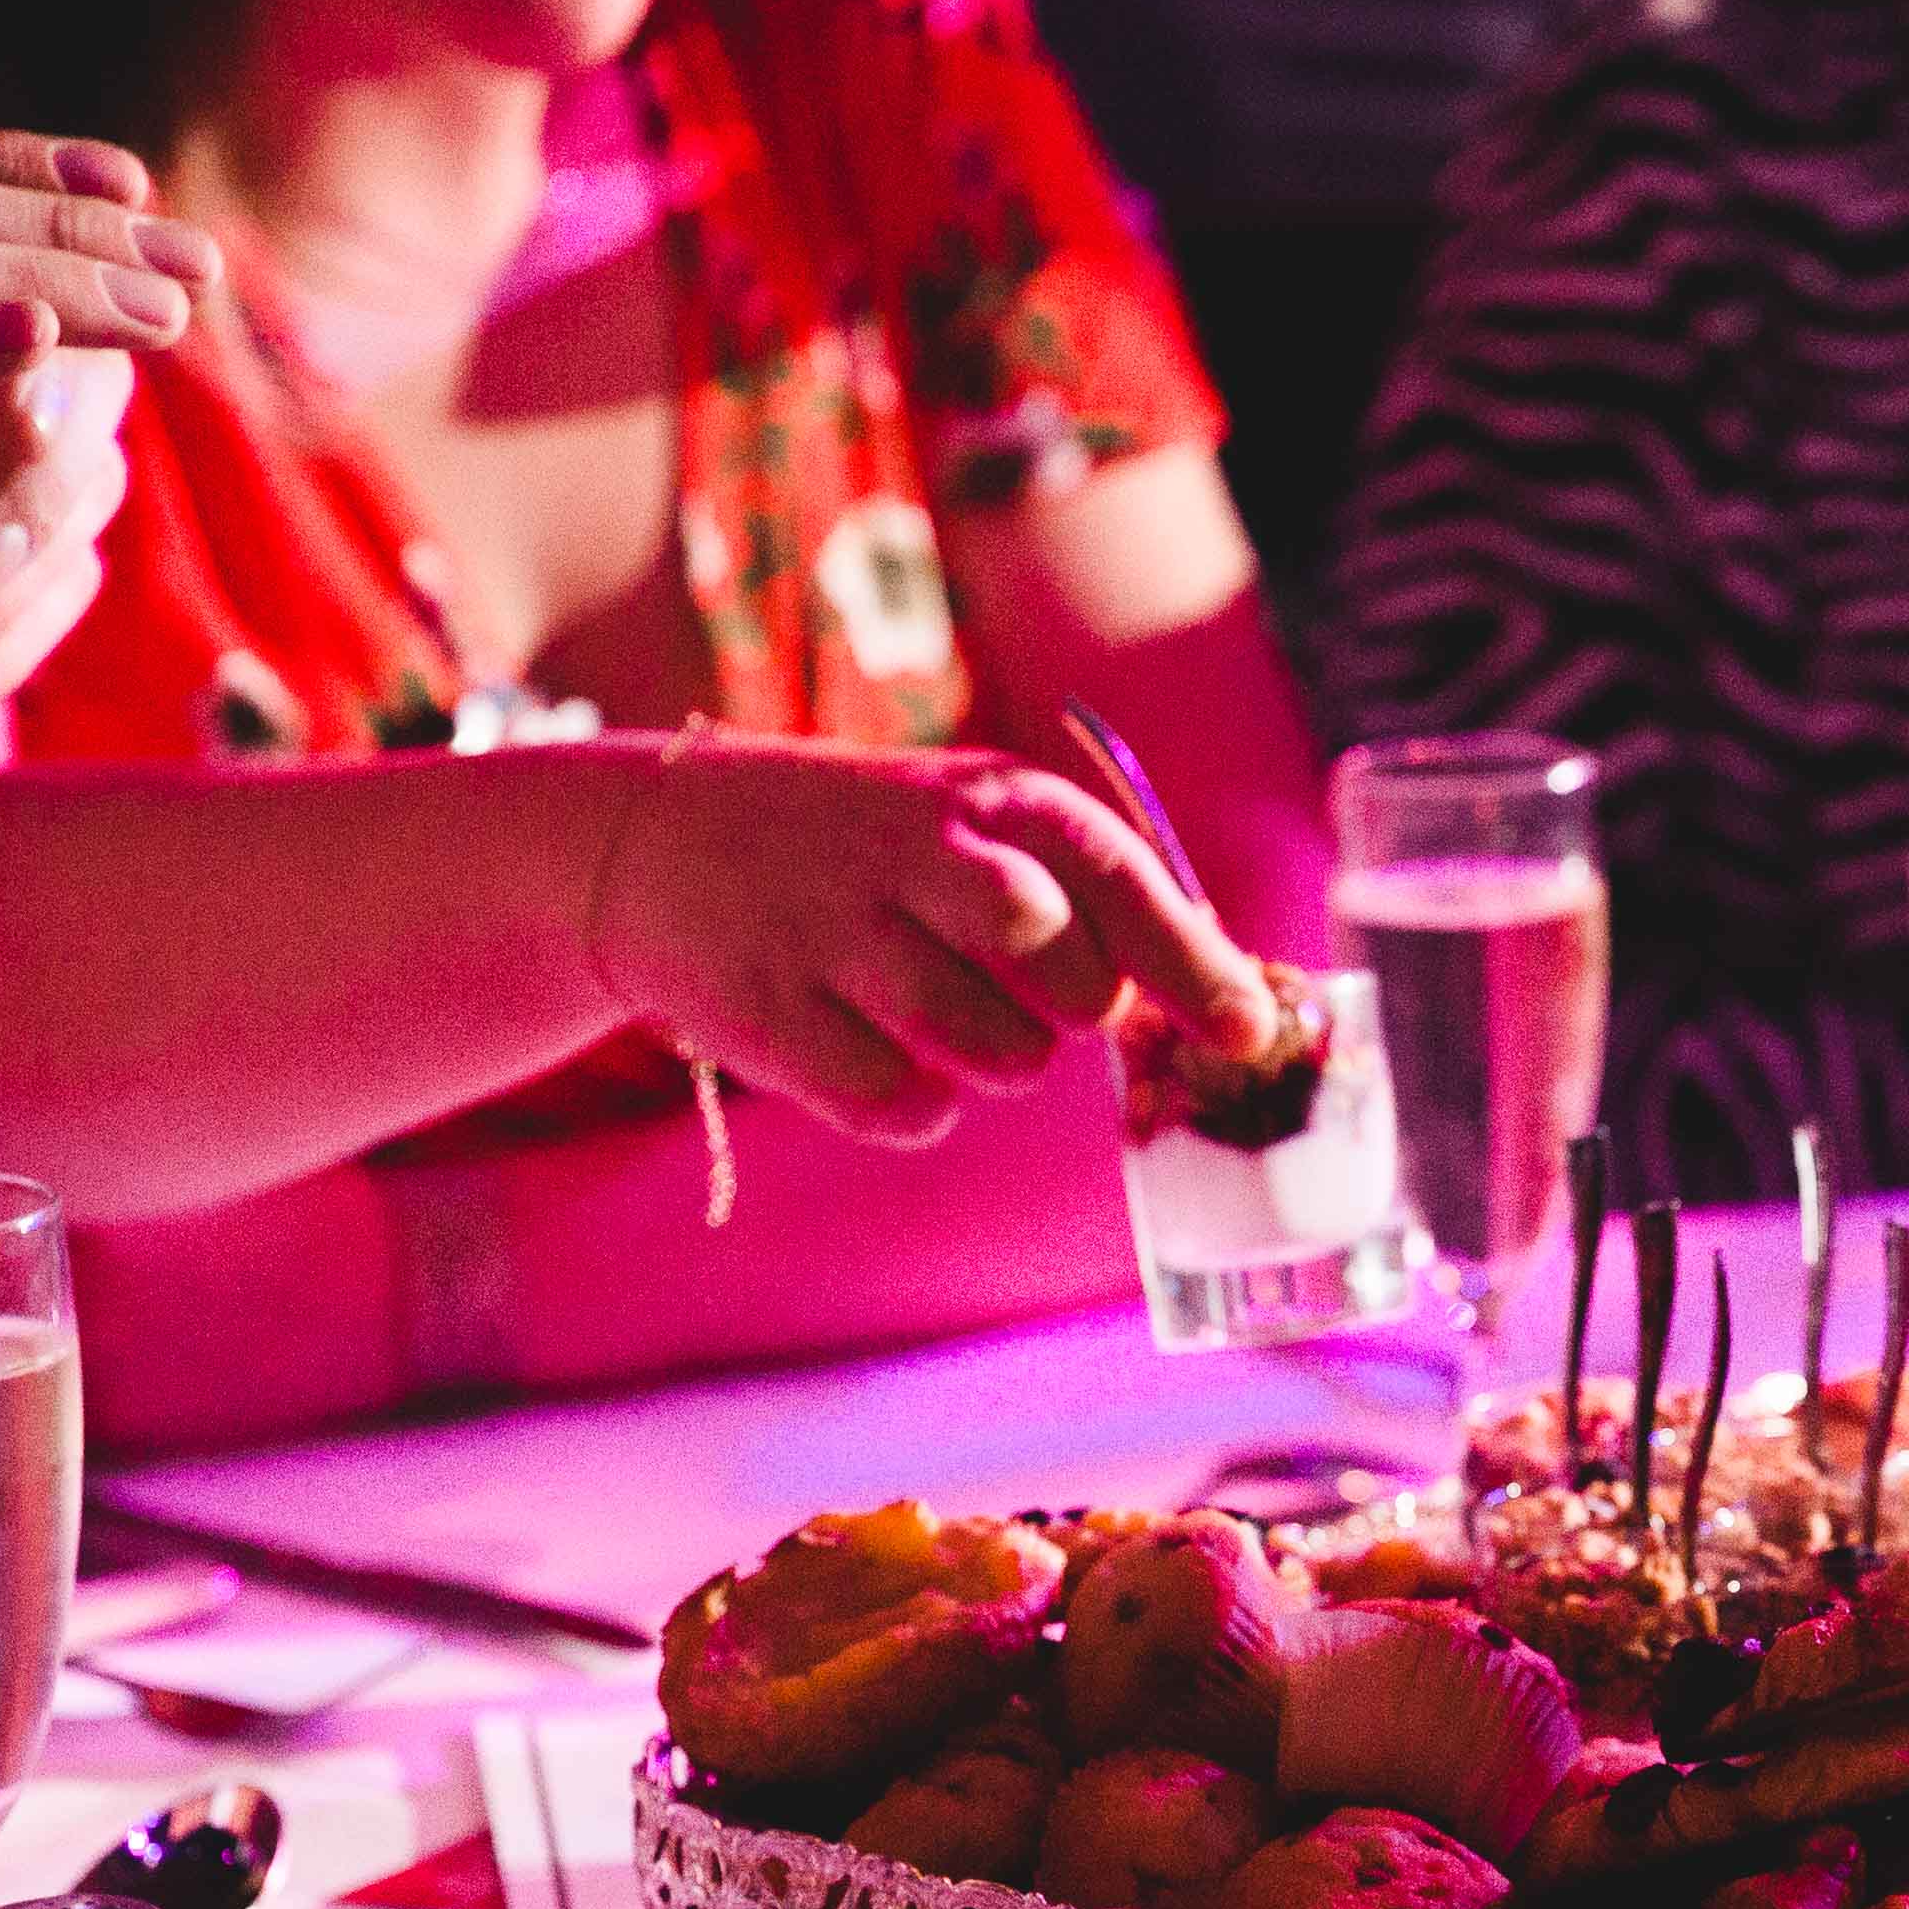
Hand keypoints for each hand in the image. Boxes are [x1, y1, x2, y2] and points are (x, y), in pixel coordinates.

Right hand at [593, 743, 1283, 1149]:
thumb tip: (1222, 1000)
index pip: (1128, 888)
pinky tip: (865, 1042)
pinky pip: (907, 1110)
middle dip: (1068, 1018)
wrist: (658, 842)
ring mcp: (842, 937)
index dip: (1200, 974)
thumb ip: (1087, 893)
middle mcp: (921, 856)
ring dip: (989, 1062)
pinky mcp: (776, 1019)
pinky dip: (909, 1103)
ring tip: (926, 1005)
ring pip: (1000, 1062)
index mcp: (987, 797)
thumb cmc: (862, 846)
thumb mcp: (968, 818)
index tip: (1250, 1033)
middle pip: (1076, 991)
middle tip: (1010, 988)